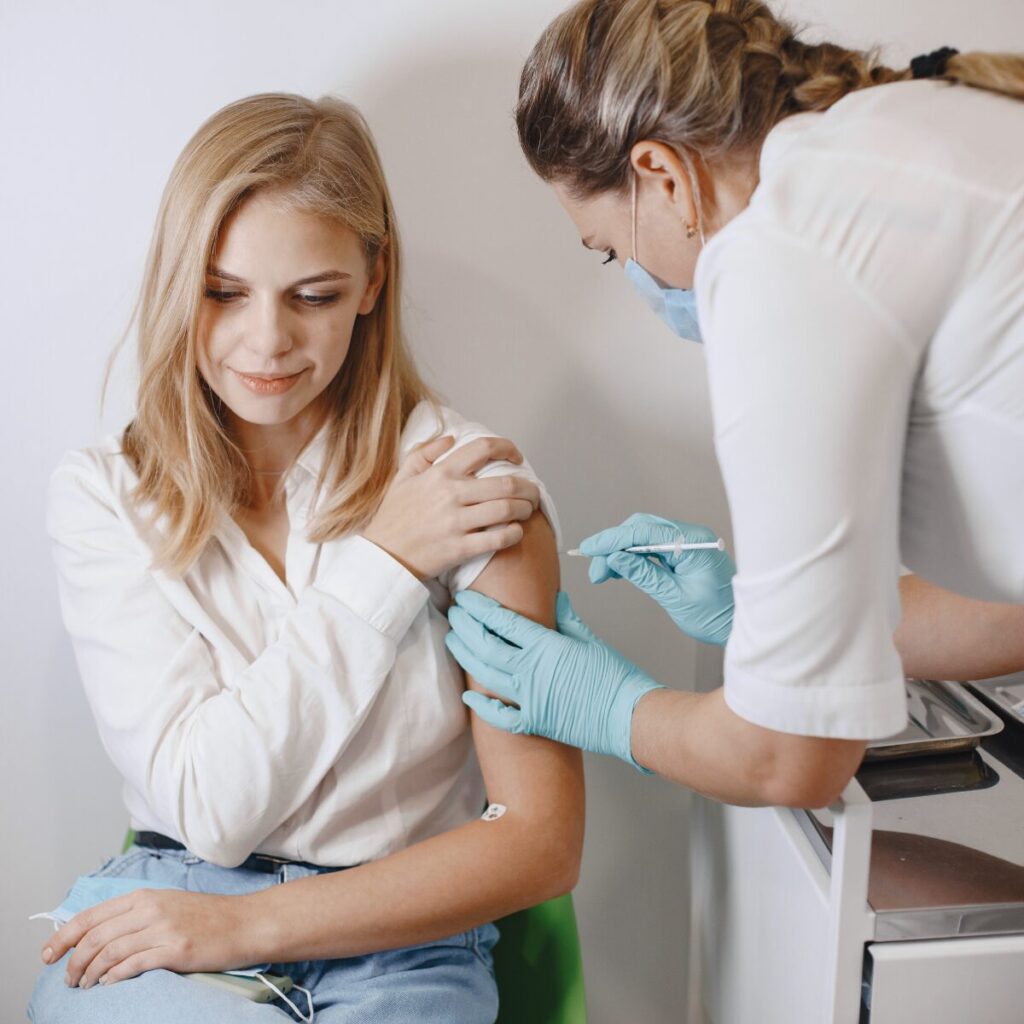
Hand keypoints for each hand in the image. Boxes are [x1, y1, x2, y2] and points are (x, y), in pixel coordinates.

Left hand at [40, 889, 254, 988]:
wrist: (246, 923)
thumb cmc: (209, 918)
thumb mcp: (169, 905)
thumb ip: (137, 915)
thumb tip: (100, 935)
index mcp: (146, 896)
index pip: (92, 915)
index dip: (64, 936)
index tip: (48, 954)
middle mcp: (151, 909)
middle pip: (95, 935)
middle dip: (72, 960)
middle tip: (67, 978)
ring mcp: (163, 928)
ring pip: (109, 952)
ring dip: (89, 973)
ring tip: (83, 986)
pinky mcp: (175, 949)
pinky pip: (132, 965)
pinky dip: (113, 977)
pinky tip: (108, 984)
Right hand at [363, 435, 540, 579]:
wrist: (382, 556)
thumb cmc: (393, 517)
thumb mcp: (402, 477)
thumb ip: (424, 453)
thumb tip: (450, 438)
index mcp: (440, 474)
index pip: (483, 449)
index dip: (508, 448)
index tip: (517, 457)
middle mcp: (451, 495)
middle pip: (505, 483)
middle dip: (527, 487)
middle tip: (532, 491)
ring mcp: (457, 523)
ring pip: (507, 510)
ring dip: (525, 509)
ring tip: (527, 510)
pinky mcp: (460, 548)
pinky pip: (498, 539)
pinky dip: (514, 534)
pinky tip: (515, 531)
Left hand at [446, 590, 662, 770]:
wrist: (630, 717)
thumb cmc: (616, 678)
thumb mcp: (591, 640)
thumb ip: (568, 619)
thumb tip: (556, 598)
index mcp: (546, 646)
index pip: (502, 621)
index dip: (479, 608)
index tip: (466, 598)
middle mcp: (531, 671)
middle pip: (485, 645)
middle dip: (464, 627)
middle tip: (453, 613)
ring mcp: (530, 699)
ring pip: (485, 675)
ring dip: (465, 656)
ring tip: (454, 641)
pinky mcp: (534, 723)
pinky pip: (500, 717)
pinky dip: (481, 707)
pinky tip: (469, 696)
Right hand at [580, 513, 734, 645]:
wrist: (743, 626)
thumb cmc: (717, 617)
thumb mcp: (675, 598)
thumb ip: (643, 575)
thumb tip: (615, 559)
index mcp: (692, 542)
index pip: (643, 532)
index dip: (612, 540)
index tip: (589, 549)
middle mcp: (690, 536)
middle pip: (641, 529)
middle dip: (613, 547)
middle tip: (596, 572)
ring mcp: (688, 543)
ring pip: (644, 537)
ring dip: (620, 553)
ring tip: (603, 574)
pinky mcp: (684, 553)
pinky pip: (653, 547)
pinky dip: (634, 557)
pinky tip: (620, 570)